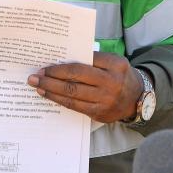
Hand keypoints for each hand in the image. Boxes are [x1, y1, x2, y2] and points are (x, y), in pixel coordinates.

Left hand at [27, 53, 144, 122]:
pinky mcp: (99, 113)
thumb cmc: (119, 76)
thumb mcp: (113, 63)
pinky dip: (59, 100)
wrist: (137, 99)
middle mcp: (111, 82)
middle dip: (52, 76)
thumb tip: (62, 60)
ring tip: (37, 85)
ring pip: (72, 94)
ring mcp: (105, 99)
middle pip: (75, 77)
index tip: (46, 65)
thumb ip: (94, 60)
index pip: (84, 61)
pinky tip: (48, 95)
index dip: (63, 64)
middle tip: (35, 76)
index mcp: (115, 64)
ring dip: (51, 89)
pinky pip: (75, 106)